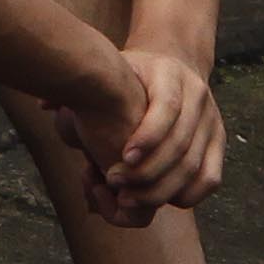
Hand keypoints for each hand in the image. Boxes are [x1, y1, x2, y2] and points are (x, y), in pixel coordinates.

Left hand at [97, 48, 225, 221]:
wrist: (172, 62)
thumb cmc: (131, 73)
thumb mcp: (109, 68)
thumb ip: (80, 86)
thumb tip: (45, 105)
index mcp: (170, 74)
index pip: (166, 108)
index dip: (147, 137)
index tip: (121, 160)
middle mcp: (198, 96)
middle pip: (181, 144)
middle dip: (147, 173)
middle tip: (115, 185)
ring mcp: (212, 120)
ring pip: (195, 166)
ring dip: (161, 189)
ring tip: (128, 198)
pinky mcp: (218, 142)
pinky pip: (210, 178)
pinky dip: (186, 195)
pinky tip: (154, 201)